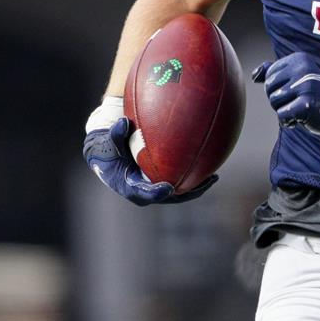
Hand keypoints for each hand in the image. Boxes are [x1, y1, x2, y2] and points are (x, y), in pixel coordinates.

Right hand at [82, 103, 215, 205]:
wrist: (108, 153)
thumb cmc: (107, 146)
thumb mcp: (107, 140)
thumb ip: (115, 134)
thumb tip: (124, 123)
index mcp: (128, 186)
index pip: (144, 193)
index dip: (156, 192)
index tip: (167, 188)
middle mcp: (143, 192)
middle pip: (168, 197)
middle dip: (186, 192)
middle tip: (201, 184)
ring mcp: (154, 189)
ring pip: (178, 192)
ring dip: (195, 187)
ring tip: (212, 178)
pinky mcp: (162, 183)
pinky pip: (180, 183)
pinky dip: (194, 178)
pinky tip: (209, 169)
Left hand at [255, 53, 319, 140]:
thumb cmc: (313, 93)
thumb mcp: (296, 76)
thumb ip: (274, 72)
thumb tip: (254, 75)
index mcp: (299, 59)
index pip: (269, 75)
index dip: (277, 87)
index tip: (295, 90)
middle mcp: (302, 69)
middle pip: (269, 88)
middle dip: (278, 99)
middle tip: (297, 100)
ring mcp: (306, 86)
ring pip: (274, 102)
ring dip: (284, 110)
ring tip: (300, 108)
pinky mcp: (307, 104)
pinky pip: (282, 115)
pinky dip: (288, 121)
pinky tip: (302, 118)